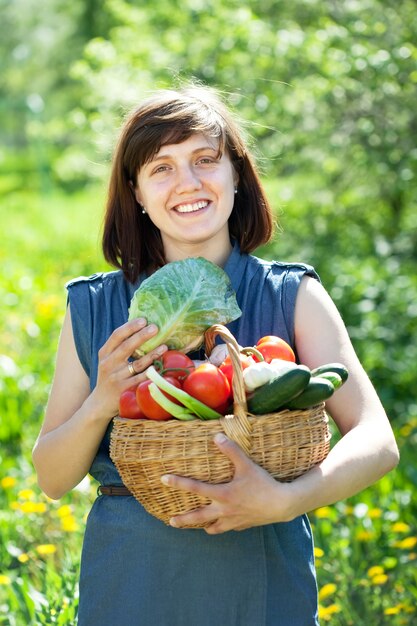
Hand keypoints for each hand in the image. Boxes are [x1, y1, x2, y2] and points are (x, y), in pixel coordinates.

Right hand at [91, 318, 166, 420]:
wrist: (100, 404)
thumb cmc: (109, 377)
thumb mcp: (108, 361)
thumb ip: (119, 347)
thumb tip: (140, 328)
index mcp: (104, 353)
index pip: (116, 336)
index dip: (130, 327)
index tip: (143, 320)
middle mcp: (108, 364)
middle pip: (126, 347)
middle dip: (142, 336)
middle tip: (155, 327)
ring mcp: (116, 378)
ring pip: (137, 364)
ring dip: (152, 354)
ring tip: (164, 346)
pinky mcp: (123, 390)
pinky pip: (141, 379)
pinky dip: (151, 372)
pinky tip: (160, 367)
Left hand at [161, 434, 294, 532]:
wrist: (281, 505)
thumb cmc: (263, 484)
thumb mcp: (246, 465)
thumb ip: (231, 451)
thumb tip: (216, 437)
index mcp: (222, 495)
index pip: (195, 488)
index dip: (178, 483)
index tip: (163, 480)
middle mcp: (224, 510)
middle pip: (198, 517)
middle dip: (183, 520)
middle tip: (171, 520)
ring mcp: (233, 521)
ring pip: (213, 528)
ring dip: (203, 525)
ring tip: (197, 525)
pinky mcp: (243, 525)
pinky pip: (228, 528)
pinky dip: (223, 526)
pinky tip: (223, 523)